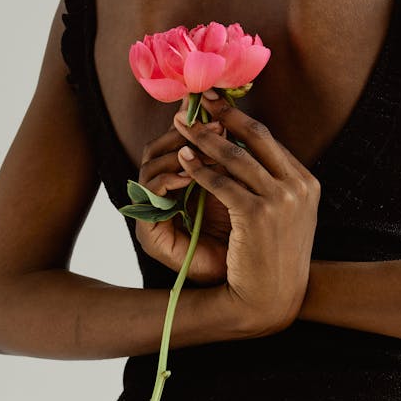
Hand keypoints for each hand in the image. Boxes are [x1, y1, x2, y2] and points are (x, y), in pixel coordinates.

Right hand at [135, 114, 232, 285]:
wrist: (249, 291)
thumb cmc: (251, 242)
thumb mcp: (245, 195)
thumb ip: (235, 165)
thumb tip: (238, 121)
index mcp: (181, 186)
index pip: (175, 143)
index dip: (194, 124)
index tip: (217, 109)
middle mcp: (161, 198)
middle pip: (156, 148)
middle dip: (187, 134)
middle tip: (213, 127)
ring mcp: (152, 215)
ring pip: (149, 165)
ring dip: (177, 153)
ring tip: (201, 149)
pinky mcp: (149, 234)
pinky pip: (149, 194)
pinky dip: (168, 179)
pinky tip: (188, 175)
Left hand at [172, 93, 320, 335]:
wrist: (271, 300)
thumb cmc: (271, 259)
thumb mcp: (283, 215)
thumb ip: (271, 184)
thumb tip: (240, 150)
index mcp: (306, 183)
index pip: (269, 141)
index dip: (239, 119)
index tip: (217, 105)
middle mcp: (298, 187)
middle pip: (255, 137)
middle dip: (223, 115)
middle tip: (198, 100)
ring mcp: (281, 200)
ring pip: (235, 157)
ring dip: (204, 139)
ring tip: (182, 127)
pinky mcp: (257, 214)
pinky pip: (221, 183)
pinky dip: (199, 169)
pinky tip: (184, 161)